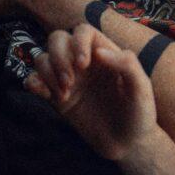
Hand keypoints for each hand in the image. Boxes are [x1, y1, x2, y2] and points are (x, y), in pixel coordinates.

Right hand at [25, 24, 158, 161]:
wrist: (127, 143)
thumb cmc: (139, 113)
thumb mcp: (142, 88)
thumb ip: (127, 65)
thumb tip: (99, 52)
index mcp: (107, 54)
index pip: (83, 31)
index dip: (78, 42)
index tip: (83, 66)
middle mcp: (86, 63)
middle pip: (58, 39)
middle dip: (59, 57)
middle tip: (70, 83)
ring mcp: (70, 79)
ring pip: (43, 57)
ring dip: (48, 73)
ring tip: (64, 95)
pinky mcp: (57, 97)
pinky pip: (34, 80)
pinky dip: (33, 83)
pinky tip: (47, 96)